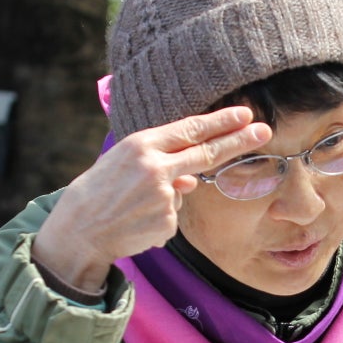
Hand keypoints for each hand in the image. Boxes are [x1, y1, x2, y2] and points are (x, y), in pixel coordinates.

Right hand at [32, 106, 270, 292]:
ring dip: (164, 201)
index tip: (245, 114)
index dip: (220, 122)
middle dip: (239, 140)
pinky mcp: (167, 222)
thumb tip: (193, 178)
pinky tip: (136, 223)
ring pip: (183, 193)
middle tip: (264, 130)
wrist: (79, 229)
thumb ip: (161, 164)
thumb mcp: (125, 165)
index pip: (190, 130)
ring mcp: (164, 196)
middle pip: (207, 152)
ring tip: (133, 207)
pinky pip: (172, 219)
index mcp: (142, 145)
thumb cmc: (100, 192)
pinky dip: (158, 222)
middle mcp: (156, 167)